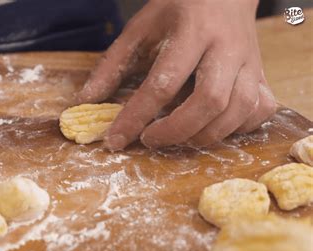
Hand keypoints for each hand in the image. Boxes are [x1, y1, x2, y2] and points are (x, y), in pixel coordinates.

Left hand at [77, 0, 276, 149]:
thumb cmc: (178, 8)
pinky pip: (260, 111)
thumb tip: (85, 100)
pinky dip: (237, 129)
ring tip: (176, 138)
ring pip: (238, 111)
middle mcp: (226, 48)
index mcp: (192, 31)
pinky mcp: (263, 74)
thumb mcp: (140, 28)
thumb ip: (112, 64)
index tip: (115, 140)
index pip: (163, 82)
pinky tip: (213, 128)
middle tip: (149, 140)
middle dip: (175, 131)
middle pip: (209, 101)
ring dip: (204, 136)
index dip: (136, 116)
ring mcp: (251, 62)